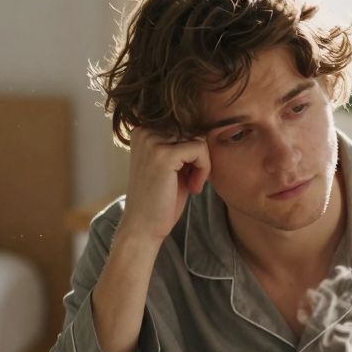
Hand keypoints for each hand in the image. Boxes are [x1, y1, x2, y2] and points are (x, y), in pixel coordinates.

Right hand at [119, 127, 209, 243]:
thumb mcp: (171, 165)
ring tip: (192, 184)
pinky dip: (204, 170)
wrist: (143, 227)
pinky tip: (193, 188)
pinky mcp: (164, 155)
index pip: (184, 124)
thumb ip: (182, 144)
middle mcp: (144, 131)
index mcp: (142, 130)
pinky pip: (200, 149)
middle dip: (199, 156)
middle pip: (193, 129)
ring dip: (202, 164)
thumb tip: (208, 125)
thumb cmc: (160, 199)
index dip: (193, 150)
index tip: (187, 173)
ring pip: (198, 138)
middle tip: (191, 181)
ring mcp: (152, 142)